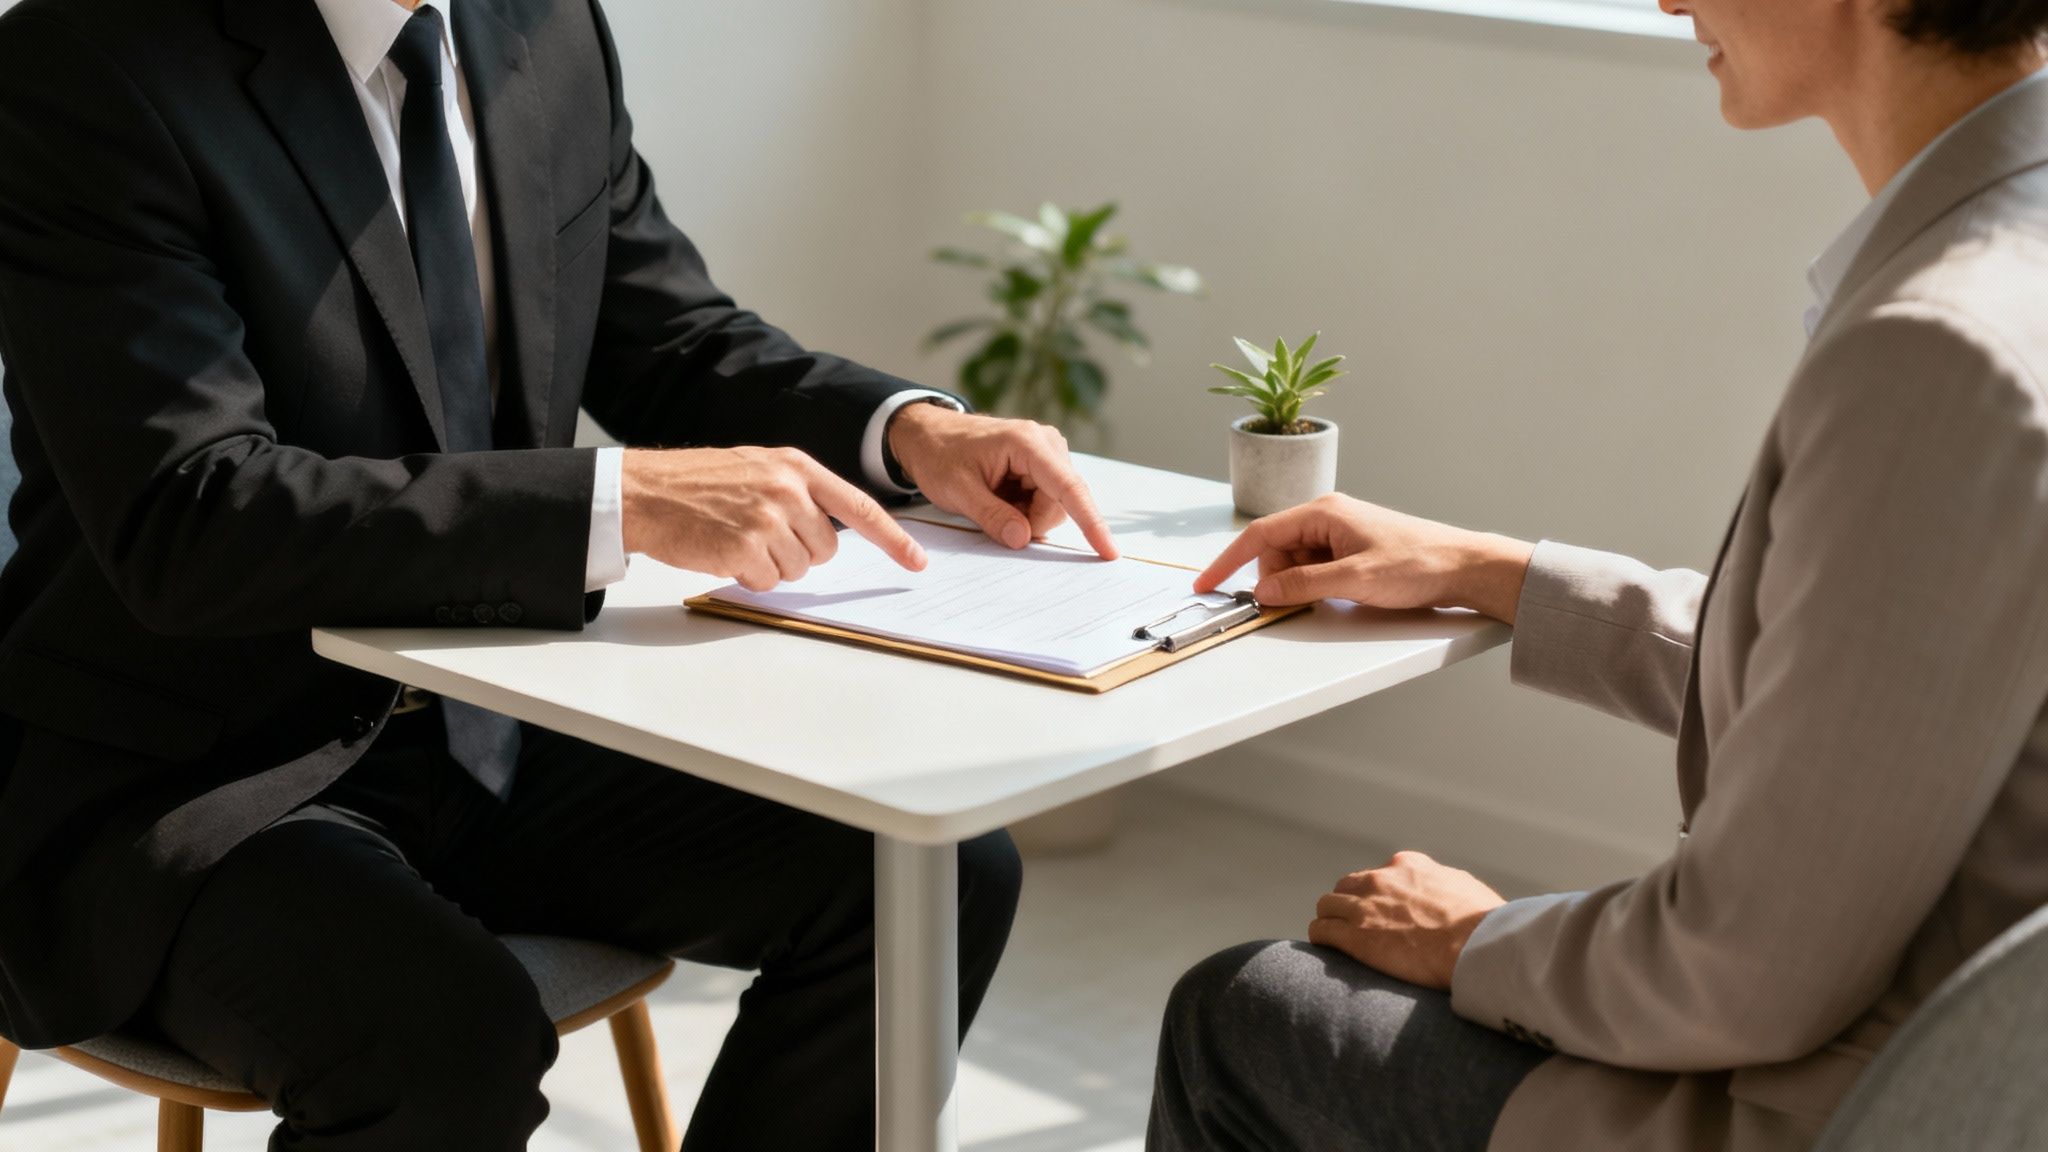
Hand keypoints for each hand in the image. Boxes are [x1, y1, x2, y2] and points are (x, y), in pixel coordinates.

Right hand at [621, 446, 925, 590]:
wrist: (647, 491)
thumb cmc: (699, 483)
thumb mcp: (758, 467)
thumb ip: (798, 491)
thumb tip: (828, 532)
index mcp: (797, 467)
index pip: (860, 507)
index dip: (893, 539)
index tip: (917, 562)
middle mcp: (789, 490)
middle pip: (826, 549)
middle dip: (799, 552)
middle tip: (760, 534)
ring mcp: (768, 519)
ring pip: (798, 569)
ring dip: (771, 566)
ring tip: (737, 539)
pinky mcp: (745, 548)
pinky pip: (768, 582)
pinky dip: (749, 577)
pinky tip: (724, 552)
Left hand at [887, 404, 1119, 558]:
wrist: (928, 435)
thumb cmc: (939, 456)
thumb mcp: (957, 490)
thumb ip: (992, 516)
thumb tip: (1024, 540)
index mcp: (1027, 442)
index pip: (1068, 488)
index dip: (1091, 522)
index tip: (1108, 551)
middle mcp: (1046, 443)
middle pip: (1060, 503)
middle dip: (1031, 521)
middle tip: (993, 515)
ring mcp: (1047, 453)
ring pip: (1054, 506)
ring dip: (1026, 515)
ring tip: (992, 499)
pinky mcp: (1043, 464)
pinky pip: (1045, 500)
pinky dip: (1024, 508)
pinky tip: (1001, 496)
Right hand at [1193, 493, 1533, 622]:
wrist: (1464, 567)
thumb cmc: (1419, 564)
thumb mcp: (1354, 580)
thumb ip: (1303, 585)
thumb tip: (1264, 591)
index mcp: (1324, 512)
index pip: (1260, 534)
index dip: (1229, 561)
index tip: (1207, 584)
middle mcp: (1328, 517)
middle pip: (1276, 550)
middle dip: (1275, 579)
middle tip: (1289, 604)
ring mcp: (1340, 533)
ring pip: (1295, 562)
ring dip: (1298, 584)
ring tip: (1330, 598)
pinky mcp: (1352, 550)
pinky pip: (1315, 568)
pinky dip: (1314, 585)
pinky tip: (1335, 595)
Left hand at [1309, 851, 1505, 990]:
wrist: (1476, 946)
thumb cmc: (1483, 924)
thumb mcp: (1464, 888)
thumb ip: (1444, 885)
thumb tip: (1446, 893)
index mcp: (1408, 865)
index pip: (1379, 873)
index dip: (1378, 894)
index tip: (1382, 910)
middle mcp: (1381, 880)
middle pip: (1348, 886)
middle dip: (1350, 904)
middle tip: (1357, 926)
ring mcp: (1364, 906)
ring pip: (1328, 905)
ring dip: (1331, 919)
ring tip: (1336, 937)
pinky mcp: (1354, 936)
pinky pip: (1321, 931)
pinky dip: (1322, 938)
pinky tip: (1328, 948)